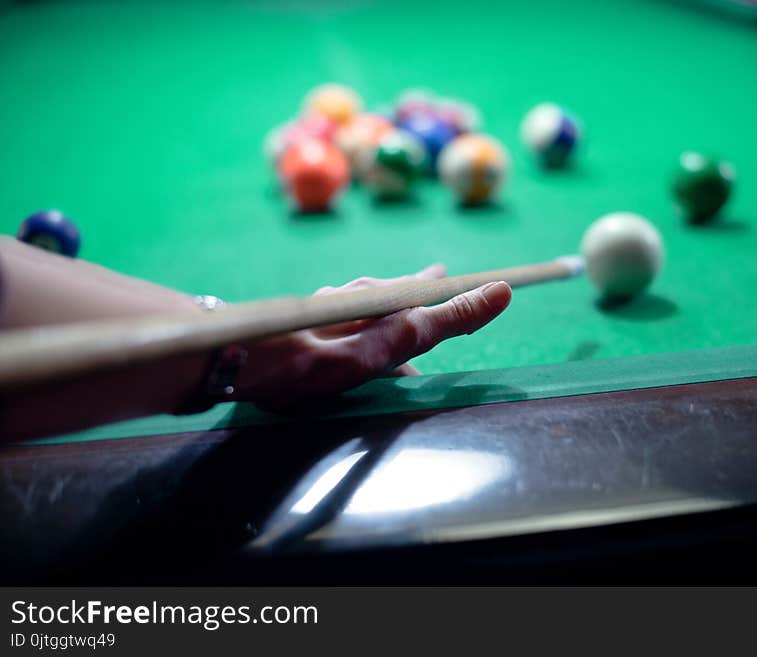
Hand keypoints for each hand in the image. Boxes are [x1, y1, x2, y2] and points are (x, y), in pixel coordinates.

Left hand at [236, 264, 510, 408]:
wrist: (246, 360)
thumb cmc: (325, 357)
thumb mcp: (396, 341)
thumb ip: (447, 319)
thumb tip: (502, 290)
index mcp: (379, 300)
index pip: (425, 293)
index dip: (448, 292)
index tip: (462, 280)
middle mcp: (351, 298)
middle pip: (392, 297)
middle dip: (412, 296)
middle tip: (431, 286)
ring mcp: (323, 310)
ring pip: (361, 309)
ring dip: (381, 315)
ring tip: (391, 321)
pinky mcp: (299, 325)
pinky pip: (337, 324)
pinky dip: (352, 330)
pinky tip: (343, 345)